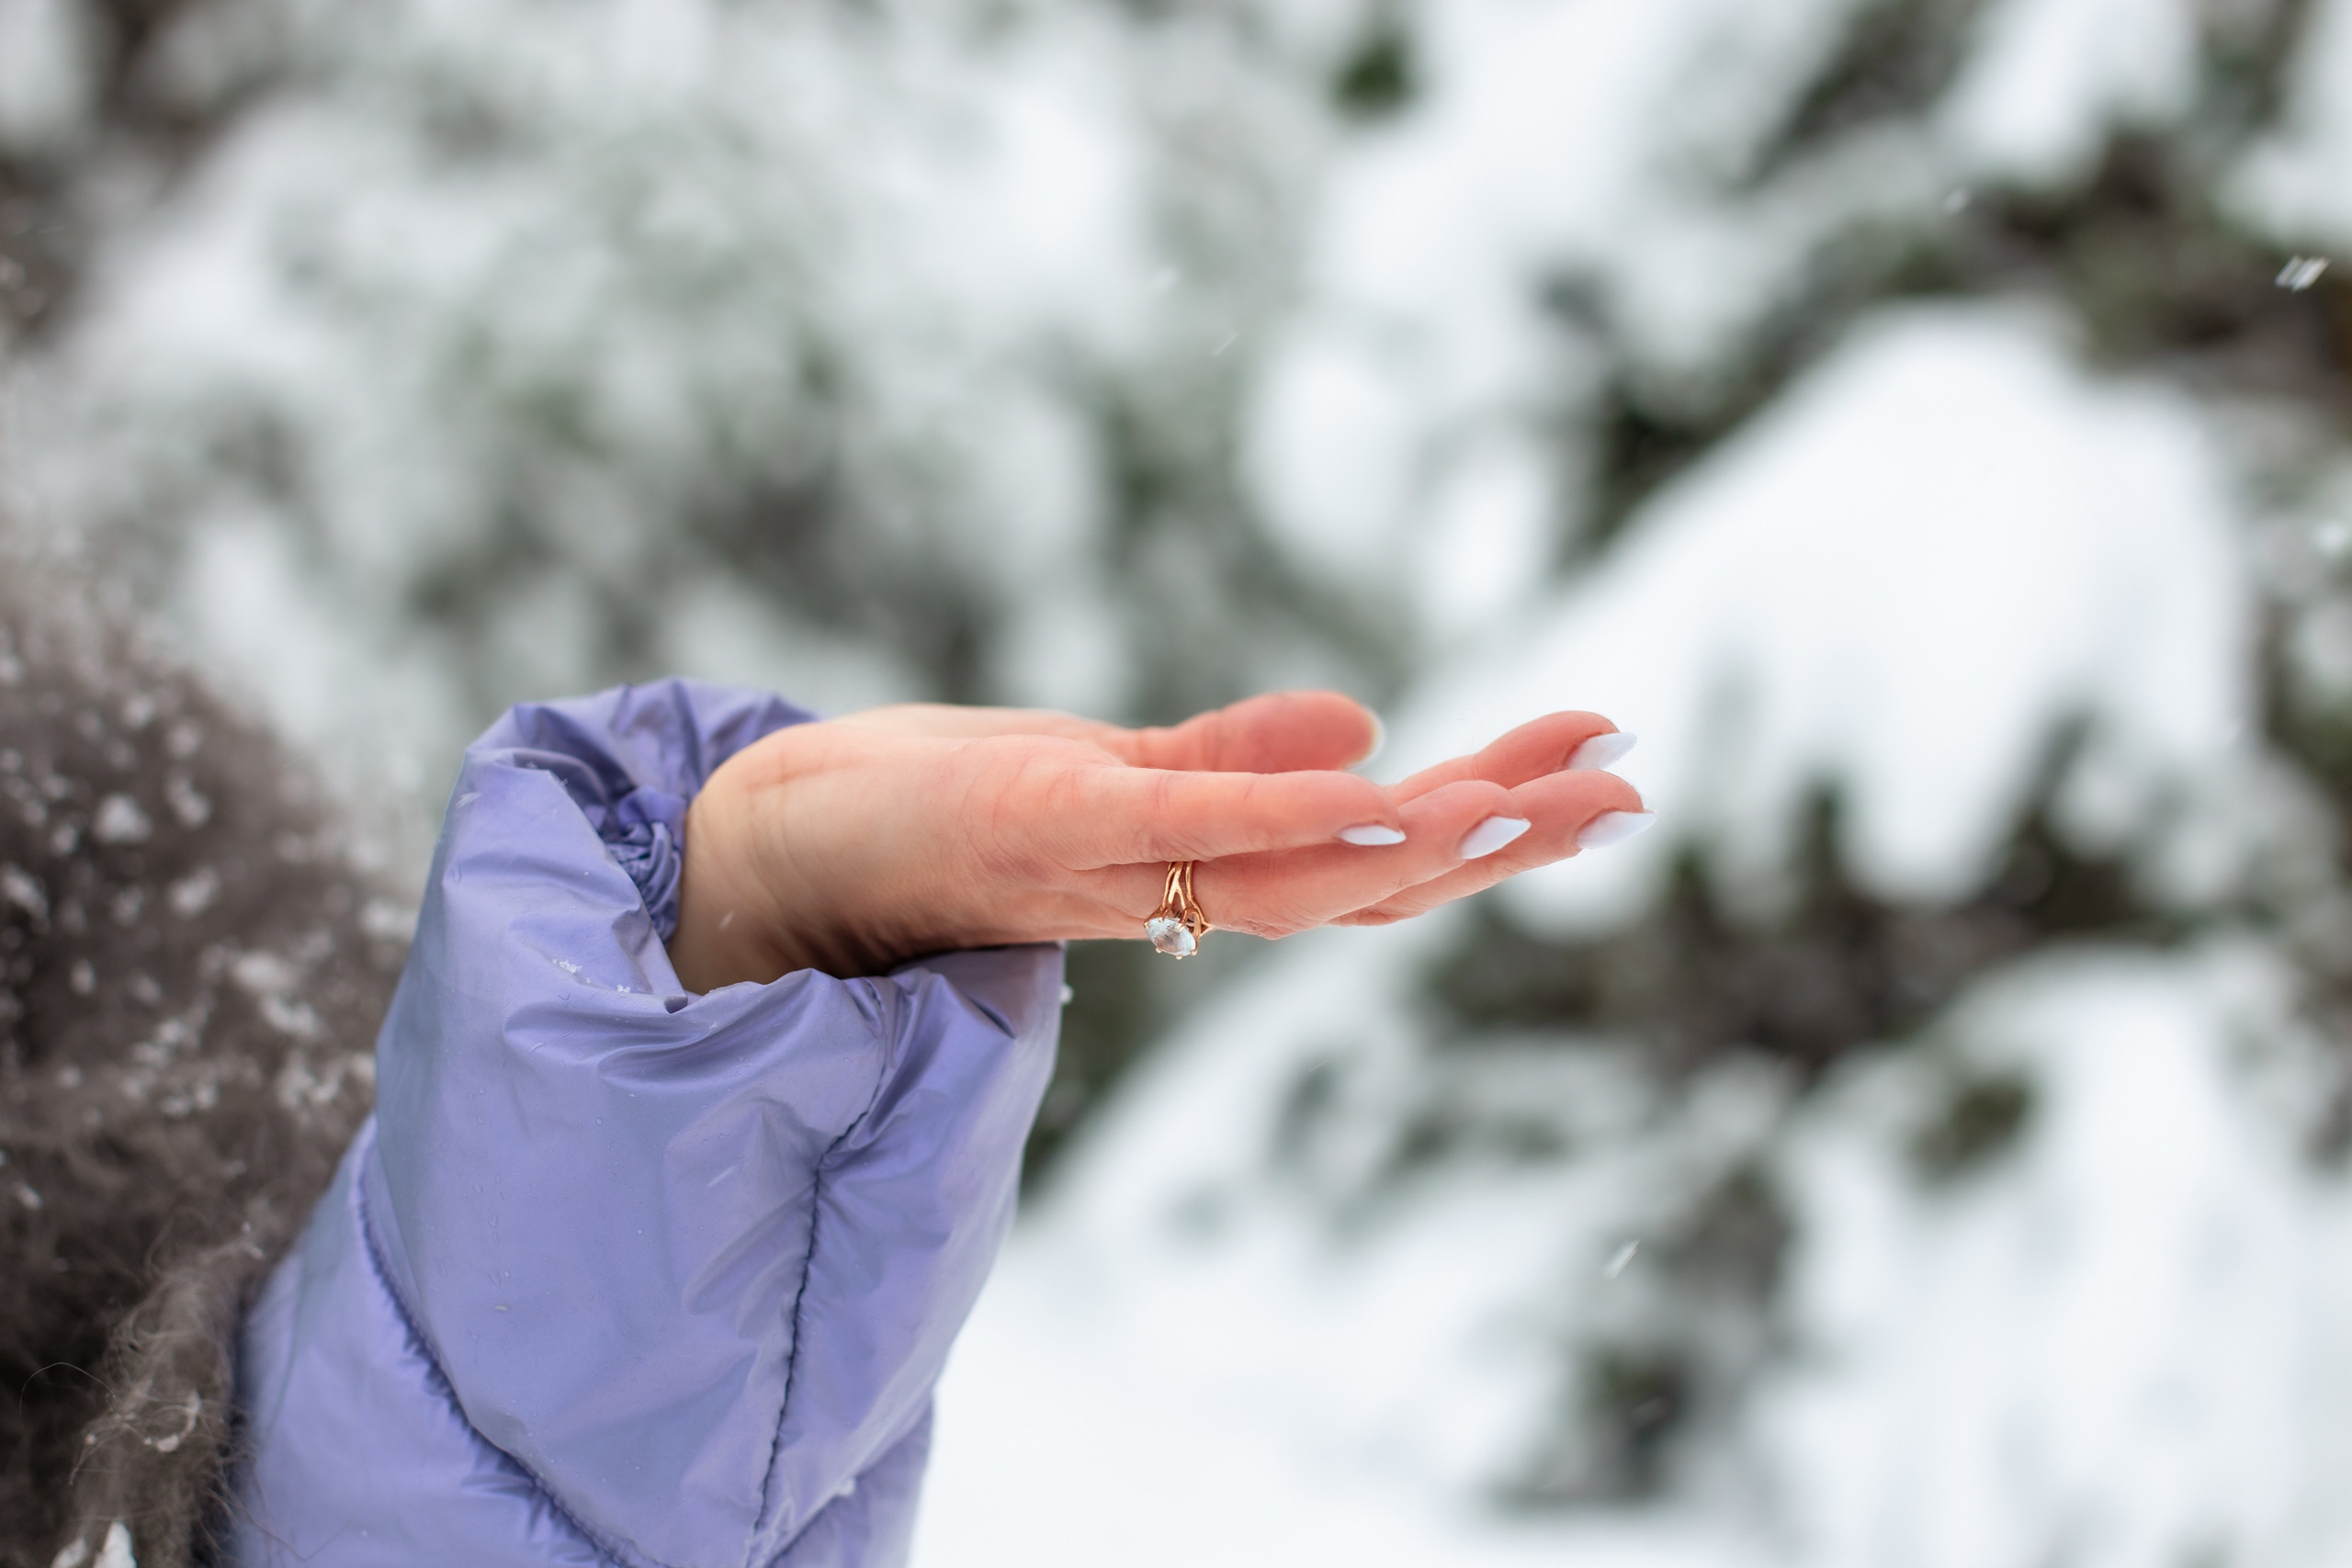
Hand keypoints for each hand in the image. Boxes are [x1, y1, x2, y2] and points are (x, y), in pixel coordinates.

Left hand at [668, 691, 1645, 988]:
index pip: (1365, 864)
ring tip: (1557, 799)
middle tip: (1631, 789)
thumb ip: (1230, 762)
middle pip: (1360, 884)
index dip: (1487, 832)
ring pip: (1300, 876)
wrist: (760, 853)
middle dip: (1501, 841)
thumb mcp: (1097, 769)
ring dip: (1436, 842)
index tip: (1600, 769)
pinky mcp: (1036, 821)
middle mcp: (1164, 894)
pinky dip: (1287, 820)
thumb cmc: (925, 810)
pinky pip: (1185, 835)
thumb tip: (1368, 724)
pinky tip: (1383, 791)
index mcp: (1189, 877)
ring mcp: (1106, 865)